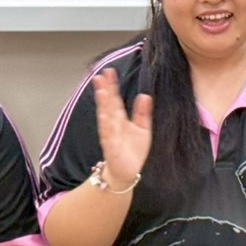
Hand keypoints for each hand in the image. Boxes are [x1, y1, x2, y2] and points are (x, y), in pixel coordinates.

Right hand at [92, 68, 152, 186]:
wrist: (128, 173)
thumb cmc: (133, 151)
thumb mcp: (143, 129)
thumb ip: (142, 112)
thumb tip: (145, 95)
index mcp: (121, 119)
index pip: (115, 99)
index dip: (112, 86)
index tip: (109, 72)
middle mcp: (113, 125)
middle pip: (108, 105)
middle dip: (104, 90)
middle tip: (100, 76)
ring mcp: (111, 135)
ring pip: (106, 117)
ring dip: (103, 105)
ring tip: (101, 92)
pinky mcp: (111, 148)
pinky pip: (108, 135)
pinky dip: (106, 126)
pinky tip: (104, 116)